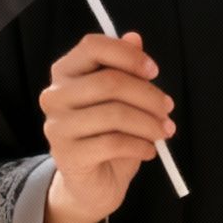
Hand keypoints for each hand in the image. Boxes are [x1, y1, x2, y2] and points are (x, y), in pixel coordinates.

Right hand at [36, 31, 173, 222]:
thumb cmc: (108, 134)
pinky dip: (140, 145)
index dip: (128, 55)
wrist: (91, 185)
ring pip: (114, 114)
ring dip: (149, 123)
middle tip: (168, 109)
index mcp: (65, 71)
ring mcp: (57, 126)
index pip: (93, 46)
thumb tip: (135, 37)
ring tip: (164, 131)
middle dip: (148, 95)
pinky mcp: (67, 155)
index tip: (154, 71)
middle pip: (110, 82)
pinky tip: (150, 150)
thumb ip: (124, 68)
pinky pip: (113, 143)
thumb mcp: (120, 99)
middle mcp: (54, 95)